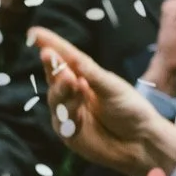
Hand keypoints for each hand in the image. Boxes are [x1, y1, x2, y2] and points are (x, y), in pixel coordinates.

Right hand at [31, 26, 175, 175]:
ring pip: (55, 98)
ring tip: (71, 80)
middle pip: (55, 77)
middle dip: (51, 66)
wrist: (141, 142)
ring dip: (61, 88)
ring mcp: (69, 113)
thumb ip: (92, 75)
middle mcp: (74, 92)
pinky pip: (61, 120)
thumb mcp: (113, 88)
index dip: (50, 44)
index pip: (65, 57)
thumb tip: (72, 60)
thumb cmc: (131, 110)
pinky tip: (77, 107)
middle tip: (48, 55)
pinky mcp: (68, 133)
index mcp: (86, 76)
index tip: (34, 32)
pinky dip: (67, 111)